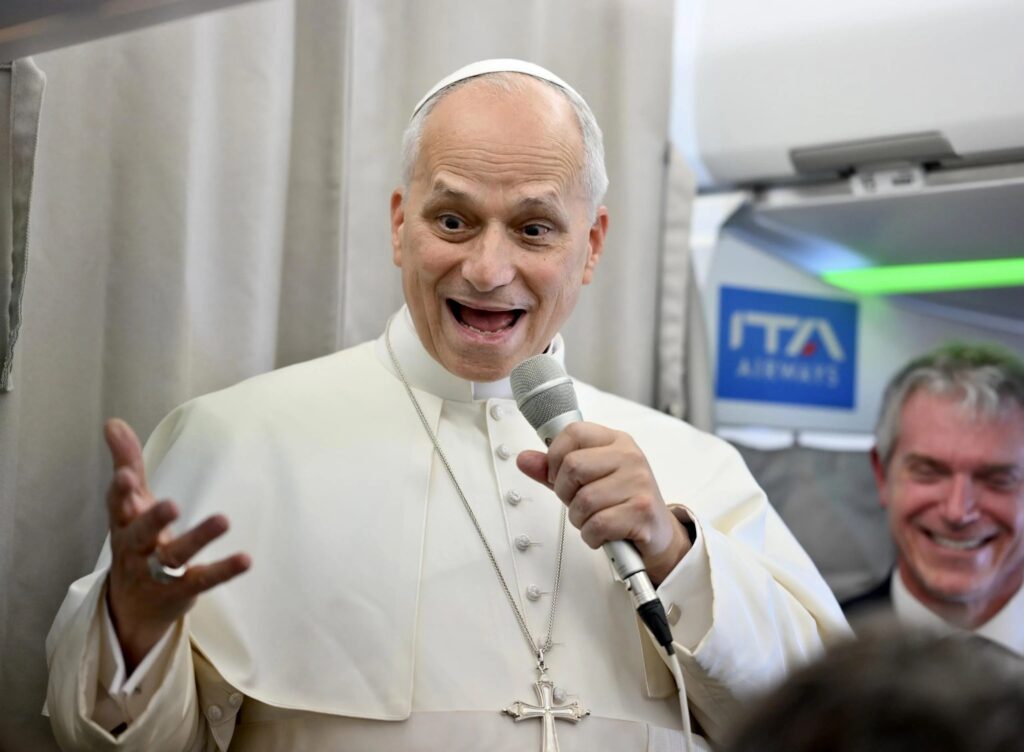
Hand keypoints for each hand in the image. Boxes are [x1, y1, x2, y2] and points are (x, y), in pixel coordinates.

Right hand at [103, 418, 250, 670]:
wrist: (132, 607)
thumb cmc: (135, 540)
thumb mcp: (129, 503)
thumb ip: (127, 462)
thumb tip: (112, 422)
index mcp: (122, 523)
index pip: (117, 505)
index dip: (120, 491)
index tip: (125, 476)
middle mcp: (136, 548)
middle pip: (140, 534)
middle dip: (153, 519)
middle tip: (171, 504)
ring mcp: (157, 572)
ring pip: (174, 556)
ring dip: (198, 538)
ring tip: (223, 520)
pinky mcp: (181, 589)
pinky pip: (203, 578)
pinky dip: (224, 570)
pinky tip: (246, 558)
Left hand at [517, 422, 689, 584]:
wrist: (657, 533)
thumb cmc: (621, 503)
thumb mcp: (588, 480)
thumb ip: (554, 470)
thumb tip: (524, 459)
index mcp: (616, 441)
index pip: (573, 432)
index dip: (555, 457)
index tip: (559, 476)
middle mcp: (630, 456)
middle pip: (573, 467)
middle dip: (565, 493)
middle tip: (578, 503)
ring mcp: (639, 482)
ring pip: (583, 500)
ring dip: (579, 519)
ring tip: (593, 520)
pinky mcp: (641, 511)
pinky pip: (597, 524)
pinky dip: (592, 536)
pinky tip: (602, 534)